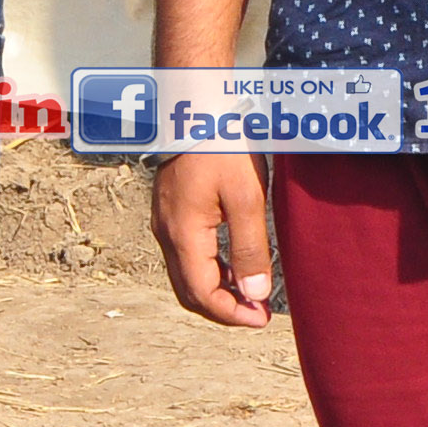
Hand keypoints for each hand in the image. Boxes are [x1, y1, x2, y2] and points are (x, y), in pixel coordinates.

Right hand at [152, 154, 275, 325]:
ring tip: (250, 293)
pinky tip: (232, 266)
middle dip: (223, 310)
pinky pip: (185, 256)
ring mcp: (164, 222)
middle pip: (189, 291)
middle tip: (257, 313)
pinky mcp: (170, 212)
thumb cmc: (222, 147)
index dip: (232, 315)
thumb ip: (249, 249)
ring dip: (216, 292)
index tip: (263, 318)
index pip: (202, 294)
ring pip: (185, 276)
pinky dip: (208, 271)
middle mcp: (166, 234)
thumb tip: (254, 295)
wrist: (195, 107)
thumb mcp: (246, 198)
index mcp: (183, 234)